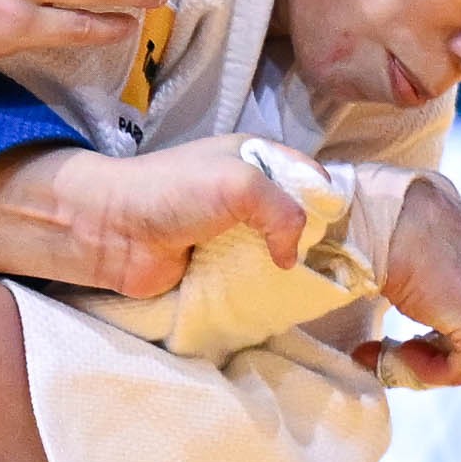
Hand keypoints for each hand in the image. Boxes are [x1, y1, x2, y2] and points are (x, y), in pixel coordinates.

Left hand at [0, 136, 315, 298]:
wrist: (112, 230)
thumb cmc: (173, 192)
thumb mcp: (241, 184)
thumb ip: (284, 212)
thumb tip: (292, 258)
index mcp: (254, 158)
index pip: (308, 177)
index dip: (329, 201)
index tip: (348, 231)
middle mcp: (245, 194)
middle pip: (296, 219)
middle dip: (314, 241)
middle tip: (338, 269)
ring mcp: (229, 232)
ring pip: (275, 253)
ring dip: (288, 272)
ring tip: (314, 292)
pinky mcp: (213, 266)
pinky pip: (249, 280)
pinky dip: (261, 290)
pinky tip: (279, 303)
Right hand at [350, 170, 460, 390]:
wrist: (388, 218)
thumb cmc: (400, 229)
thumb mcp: (433, 256)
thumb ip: (445, 282)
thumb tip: (428, 298)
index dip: (432, 341)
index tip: (389, 342)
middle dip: (428, 352)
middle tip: (380, 349)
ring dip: (421, 361)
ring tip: (381, 349)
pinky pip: (457, 371)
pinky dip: (422, 372)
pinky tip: (390, 351)